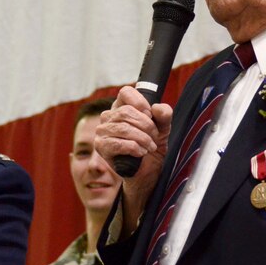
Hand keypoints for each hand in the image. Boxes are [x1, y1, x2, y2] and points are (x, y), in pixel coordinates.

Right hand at [95, 86, 171, 235]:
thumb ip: (164, 116)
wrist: (148, 172)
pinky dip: (133, 147)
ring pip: (122, 127)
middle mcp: (109, 117)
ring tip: (150, 147)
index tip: (150, 115)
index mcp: (122, 107)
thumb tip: (158, 108)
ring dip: (141, 138)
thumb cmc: (152, 147)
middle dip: (145, 125)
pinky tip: (141, 153)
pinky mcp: (101, 147)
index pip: (125, 92)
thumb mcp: (164, 129)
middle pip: (126, 112)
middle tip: (154, 137)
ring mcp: (102, 132)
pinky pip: (116, 143)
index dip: (140, 102)